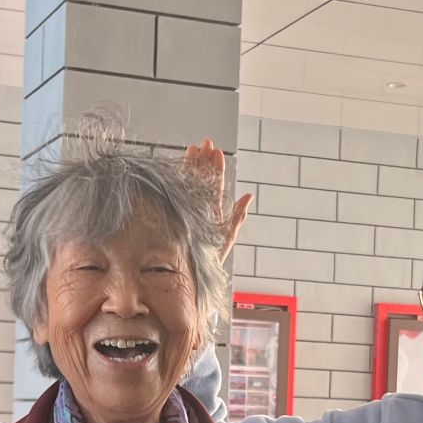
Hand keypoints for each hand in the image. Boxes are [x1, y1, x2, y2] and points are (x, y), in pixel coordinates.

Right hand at [185, 138, 252, 254]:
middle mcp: (198, 211)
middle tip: (204, 142)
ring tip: (192, 148)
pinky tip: (178, 167)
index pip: (215, 185)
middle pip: (201, 181)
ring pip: (189, 185)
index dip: (215, 168)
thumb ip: (236, 218)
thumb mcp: (226, 239)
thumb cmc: (208, 264)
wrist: (188, 280)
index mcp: (212, 214)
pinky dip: (177, 181)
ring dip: (191, 166)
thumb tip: (249, 196)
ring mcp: (186, 213)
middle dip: (203, 162)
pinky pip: (176, 196)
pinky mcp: (174, 218)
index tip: (215, 150)